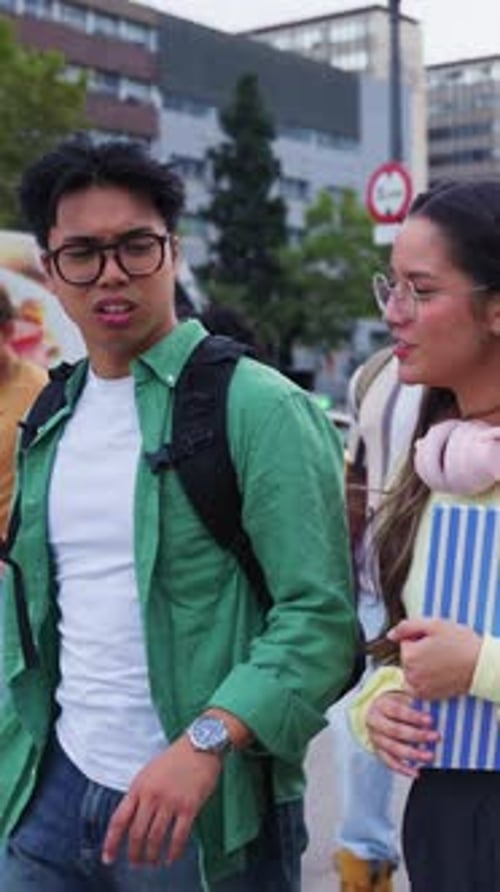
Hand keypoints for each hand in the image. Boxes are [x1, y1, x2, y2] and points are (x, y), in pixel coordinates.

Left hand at [102, 735, 221, 866]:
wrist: (200, 745)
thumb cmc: (174, 759)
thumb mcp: (148, 773)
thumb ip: (138, 795)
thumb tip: (130, 820)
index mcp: (138, 787)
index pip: (119, 820)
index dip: (111, 842)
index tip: (108, 858)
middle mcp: (152, 795)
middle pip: (136, 834)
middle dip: (134, 854)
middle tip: (136, 864)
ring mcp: (171, 801)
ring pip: (156, 838)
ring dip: (152, 856)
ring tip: (152, 863)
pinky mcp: (189, 806)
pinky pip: (179, 836)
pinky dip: (173, 852)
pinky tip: (171, 858)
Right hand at [366, 691, 439, 777]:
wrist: (373, 712)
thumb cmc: (392, 704)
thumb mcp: (400, 696)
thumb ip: (414, 700)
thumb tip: (434, 703)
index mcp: (381, 705)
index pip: (397, 710)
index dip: (413, 716)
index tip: (430, 719)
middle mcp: (375, 722)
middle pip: (395, 731)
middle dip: (417, 735)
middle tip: (435, 737)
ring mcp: (376, 738)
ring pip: (393, 749)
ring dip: (413, 754)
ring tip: (429, 756)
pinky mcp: (378, 751)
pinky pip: (390, 763)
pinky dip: (403, 769)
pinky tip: (416, 772)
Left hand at [388, 618, 481, 698]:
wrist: (481, 666)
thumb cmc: (460, 642)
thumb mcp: (433, 625)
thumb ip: (407, 627)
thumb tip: (390, 635)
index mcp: (409, 655)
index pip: (405, 642)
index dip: (419, 639)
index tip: (434, 641)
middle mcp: (410, 674)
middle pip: (407, 657)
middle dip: (419, 653)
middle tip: (440, 651)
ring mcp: (419, 687)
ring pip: (412, 671)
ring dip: (421, 667)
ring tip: (441, 663)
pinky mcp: (428, 697)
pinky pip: (417, 685)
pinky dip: (424, 680)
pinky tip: (439, 674)